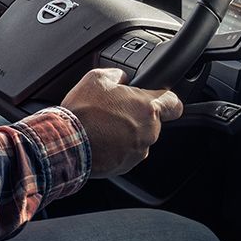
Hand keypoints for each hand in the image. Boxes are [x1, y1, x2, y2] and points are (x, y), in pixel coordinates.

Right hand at [59, 67, 184, 177]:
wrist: (65, 142)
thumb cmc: (82, 111)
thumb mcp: (97, 78)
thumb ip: (118, 75)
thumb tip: (123, 78)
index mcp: (146, 107)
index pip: (175, 104)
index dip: (168, 101)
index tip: (163, 101)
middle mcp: (148, 131)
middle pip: (152, 122)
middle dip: (138, 117)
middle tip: (116, 112)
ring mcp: (138, 151)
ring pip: (139, 139)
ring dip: (127, 134)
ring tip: (104, 127)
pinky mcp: (126, 165)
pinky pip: (127, 154)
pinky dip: (117, 149)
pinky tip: (101, 141)